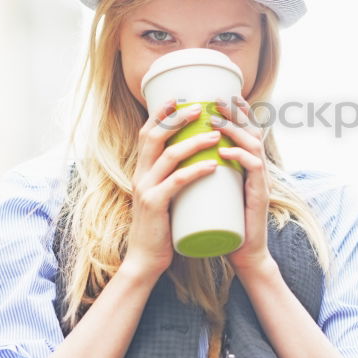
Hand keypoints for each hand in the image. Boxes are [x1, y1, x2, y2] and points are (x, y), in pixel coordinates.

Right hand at [123, 99, 221, 280]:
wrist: (146, 260)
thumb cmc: (162, 227)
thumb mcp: (165, 195)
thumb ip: (174, 177)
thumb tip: (198, 158)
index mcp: (142, 170)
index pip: (147, 133)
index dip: (161, 113)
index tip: (179, 98)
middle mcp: (140, 175)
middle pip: (154, 136)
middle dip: (177, 118)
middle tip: (200, 107)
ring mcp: (145, 189)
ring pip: (169, 155)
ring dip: (194, 141)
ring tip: (217, 134)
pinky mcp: (155, 206)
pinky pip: (177, 182)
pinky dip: (196, 170)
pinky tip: (212, 165)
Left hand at [213, 95, 275, 276]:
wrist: (242, 254)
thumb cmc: (226, 223)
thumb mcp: (216, 191)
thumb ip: (207, 174)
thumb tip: (182, 157)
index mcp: (247, 166)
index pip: (246, 131)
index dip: (236, 111)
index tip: (219, 96)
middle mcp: (257, 169)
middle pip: (253, 130)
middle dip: (235, 112)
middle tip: (216, 100)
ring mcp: (261, 181)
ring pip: (254, 144)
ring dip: (234, 129)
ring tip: (214, 121)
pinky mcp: (259, 196)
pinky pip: (254, 169)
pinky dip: (239, 156)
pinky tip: (224, 151)